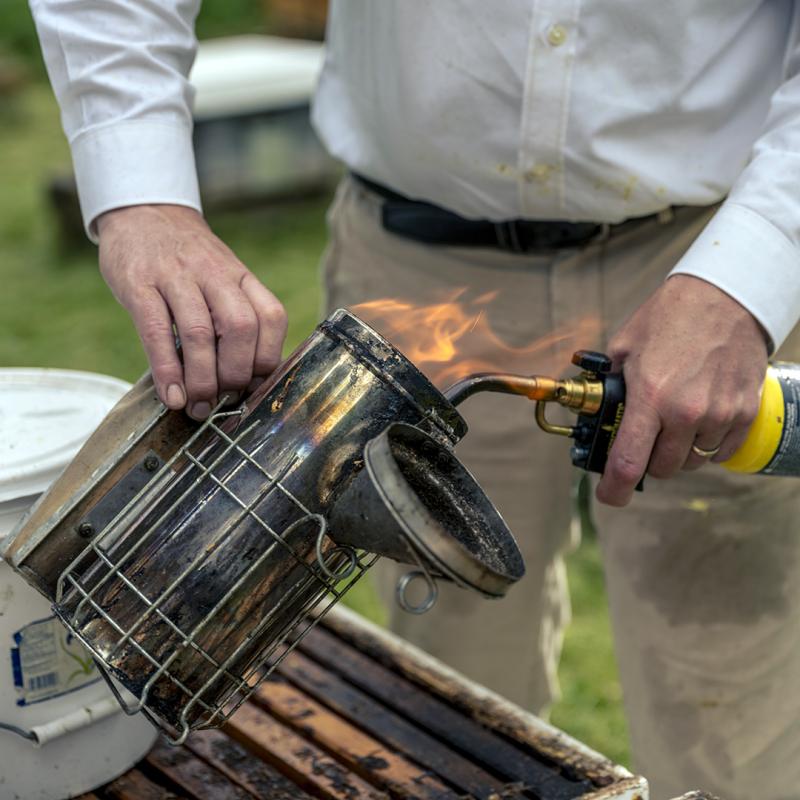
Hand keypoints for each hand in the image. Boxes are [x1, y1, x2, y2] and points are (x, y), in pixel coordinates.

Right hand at [97, 204, 286, 418]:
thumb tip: (250, 379)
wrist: (143, 212)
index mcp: (241, 277)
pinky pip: (156, 331)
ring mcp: (175, 276)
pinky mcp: (138, 283)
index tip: (255, 387)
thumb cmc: (188, 261)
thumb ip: (237, 315)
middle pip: (241, 328)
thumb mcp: (223, 277)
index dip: (268, 358)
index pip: (272, 317)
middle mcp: (214, 274)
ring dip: (201, 379)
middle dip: (236, 373)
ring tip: (196, 406)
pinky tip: (172, 395)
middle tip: (223, 399)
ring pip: (200, 332)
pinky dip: (166, 369)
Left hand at [596, 274, 767, 506]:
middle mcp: (686, 412)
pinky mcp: (744, 412)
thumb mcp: (623, 348)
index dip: (614, 488)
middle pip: (661, 468)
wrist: (724, 298)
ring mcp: (719, 414)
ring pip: (692, 462)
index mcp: (650, 397)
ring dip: (677, 453)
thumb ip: (610, 385)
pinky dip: (706, 446)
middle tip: (643, 439)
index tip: (609, 495)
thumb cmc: (670, 317)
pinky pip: (721, 452)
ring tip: (672, 424)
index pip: (629, 462)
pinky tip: (698, 423)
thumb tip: (595, 410)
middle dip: (647, 460)